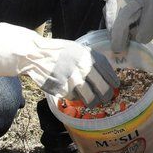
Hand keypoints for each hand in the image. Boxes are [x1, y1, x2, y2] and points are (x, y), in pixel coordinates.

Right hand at [0, 23, 120, 104]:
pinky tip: (73, 93)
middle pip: (103, 89)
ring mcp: (73, 79)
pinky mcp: (62, 89)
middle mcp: (84, 67)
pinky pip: (74, 98)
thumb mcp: (78, 49)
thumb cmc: (59, 52)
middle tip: (106, 99)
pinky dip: (75, 98)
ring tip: (92, 102)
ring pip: (90, 98)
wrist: (37, 54)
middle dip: (106, 96)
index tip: (116, 87)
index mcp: (89, 56)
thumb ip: (91, 60)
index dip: (113, 82)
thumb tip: (107, 75)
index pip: (108, 72)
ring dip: (92, 102)